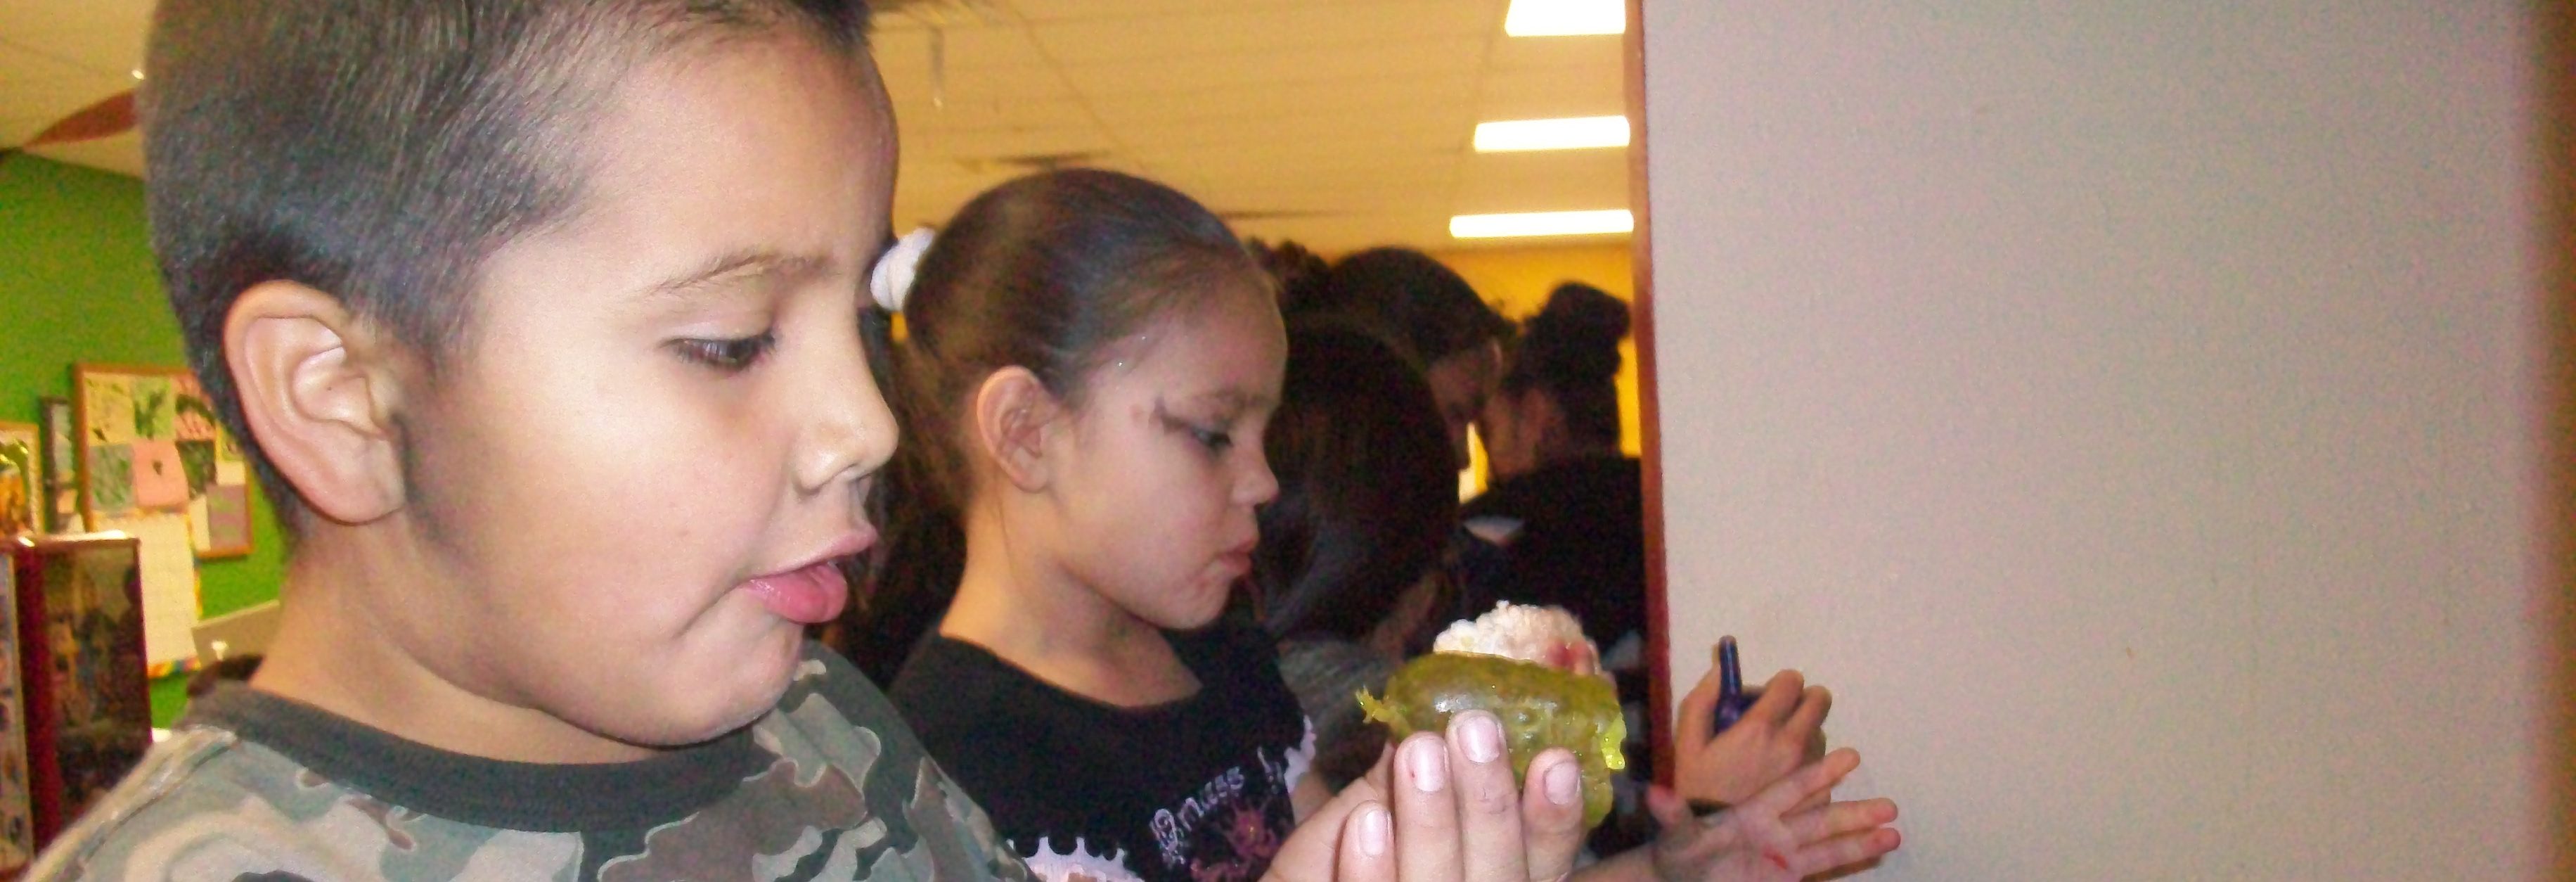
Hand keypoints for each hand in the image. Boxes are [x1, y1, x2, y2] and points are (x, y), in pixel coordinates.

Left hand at [1266, 710, 1586, 881]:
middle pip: (1498, 881)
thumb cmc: (1318, 878)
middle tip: (1473, 729)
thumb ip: (1386, 785)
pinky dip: (1370, 872)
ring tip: (1419, 751)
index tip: (1555, 759)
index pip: (1539, 866)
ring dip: (1434, 825)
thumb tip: (1415, 719)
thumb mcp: (1346, 827)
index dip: (1552, 821)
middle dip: (1490, 804)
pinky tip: (1366, 823)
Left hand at [1644, 749, 1897, 881]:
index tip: (1849, 757)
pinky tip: (1880, 849)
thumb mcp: (1675, 834)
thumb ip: (1671, 814)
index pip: (1790, 789)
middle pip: (1819, 817)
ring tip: (1894, 831)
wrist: (1681, 876)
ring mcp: (1784, 853)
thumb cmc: (1680, 851)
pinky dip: (1851, 857)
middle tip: (1890, 804)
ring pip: (1828, 841)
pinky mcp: (1786, 875)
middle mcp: (1775, 828)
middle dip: (1852, 811)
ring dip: (1859, 837)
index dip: (1818, 774)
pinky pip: (1822, 864)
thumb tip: (1652, 793)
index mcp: (1753, 811)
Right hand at [1675, 662, 1829, 807]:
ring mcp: (1809, 770)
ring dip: (1806, 731)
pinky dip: (1809, 761)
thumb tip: (1722, 667)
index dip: (1782, 682)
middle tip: (1787, 711)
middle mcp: (1793, 744)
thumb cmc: (1698, 786)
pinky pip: (1823, 764)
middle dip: (1804, 698)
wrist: (1714, 841)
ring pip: (1822, 732)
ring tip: (1783, 748)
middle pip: (1819, 701)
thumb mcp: (1688, 740)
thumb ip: (1704, 698)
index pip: (1792, 682)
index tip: (1772, 692)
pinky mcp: (1818, 792)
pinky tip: (1787, 773)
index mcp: (1761, 727)